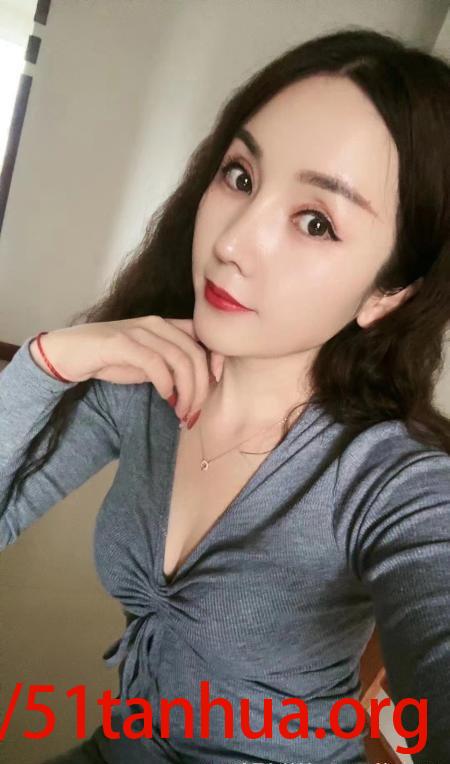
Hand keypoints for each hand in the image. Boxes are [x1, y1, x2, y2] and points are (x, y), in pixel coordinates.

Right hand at [29, 317, 224, 421]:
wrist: (70, 353)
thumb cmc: (110, 359)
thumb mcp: (148, 361)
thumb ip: (171, 366)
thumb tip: (196, 386)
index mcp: (165, 325)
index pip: (203, 336)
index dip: (215, 359)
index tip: (215, 383)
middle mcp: (156, 324)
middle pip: (194, 354)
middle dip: (201, 388)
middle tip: (194, 412)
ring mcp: (139, 331)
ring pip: (180, 360)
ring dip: (186, 391)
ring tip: (181, 411)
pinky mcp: (122, 342)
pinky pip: (155, 363)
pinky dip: (166, 383)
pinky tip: (165, 397)